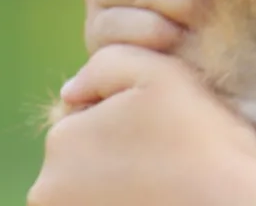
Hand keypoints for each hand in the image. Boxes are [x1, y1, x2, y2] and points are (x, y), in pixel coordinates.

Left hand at [30, 46, 255, 205]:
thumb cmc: (205, 146)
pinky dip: (126, 203)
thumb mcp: (162, 75)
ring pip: (92, 190)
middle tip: (166, 161)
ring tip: (165, 184)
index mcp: (62, 142)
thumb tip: (70, 90)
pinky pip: (107, 205)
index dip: (126, 120)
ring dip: (119, 184)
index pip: (84, 120)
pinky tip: (159, 201)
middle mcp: (49, 190)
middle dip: (116, 155)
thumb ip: (107, 64)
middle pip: (83, 160)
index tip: (163, 132)